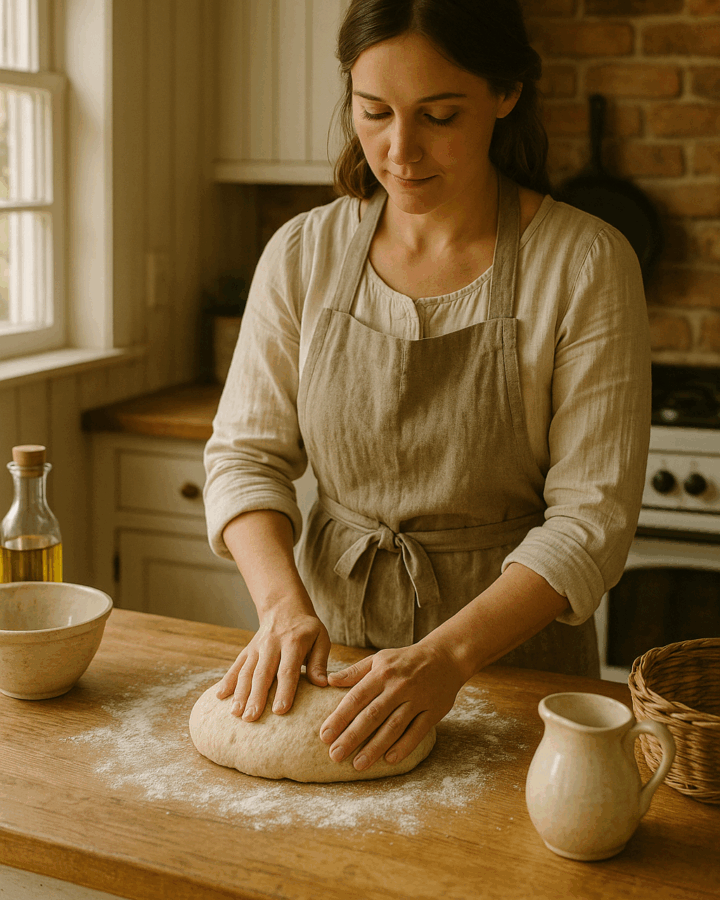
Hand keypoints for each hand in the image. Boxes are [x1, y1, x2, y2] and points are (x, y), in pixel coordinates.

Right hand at [216, 598, 330, 720]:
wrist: (284, 607)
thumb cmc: (307, 629)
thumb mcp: (321, 638)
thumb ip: (320, 661)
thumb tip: (322, 684)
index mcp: (293, 642)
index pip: (287, 669)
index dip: (284, 690)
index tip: (280, 710)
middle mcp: (272, 644)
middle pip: (263, 673)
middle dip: (256, 697)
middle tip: (251, 718)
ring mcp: (257, 647)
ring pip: (247, 671)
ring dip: (240, 692)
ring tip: (236, 713)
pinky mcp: (248, 650)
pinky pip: (236, 665)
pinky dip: (227, 680)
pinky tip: (220, 696)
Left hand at [319, 640, 464, 771]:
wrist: (445, 657)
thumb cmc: (405, 659)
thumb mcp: (379, 659)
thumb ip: (355, 672)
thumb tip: (329, 680)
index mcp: (382, 673)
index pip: (356, 697)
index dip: (340, 717)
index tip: (324, 735)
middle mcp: (398, 686)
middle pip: (372, 715)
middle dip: (352, 737)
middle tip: (334, 755)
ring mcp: (417, 699)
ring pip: (393, 727)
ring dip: (375, 747)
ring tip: (358, 765)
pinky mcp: (433, 711)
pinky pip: (417, 732)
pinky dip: (404, 746)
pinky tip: (389, 760)